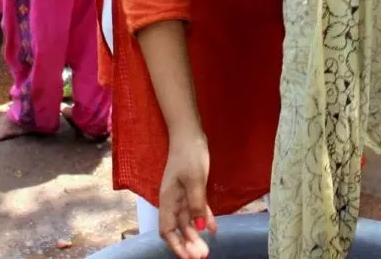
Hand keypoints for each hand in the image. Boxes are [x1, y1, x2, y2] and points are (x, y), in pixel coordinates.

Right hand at [157, 128, 216, 257]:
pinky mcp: (191, 190)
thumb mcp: (195, 180)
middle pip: (178, 229)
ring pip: (188, 222)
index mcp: (168, 200)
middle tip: (204, 256)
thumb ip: (196, 205)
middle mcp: (173, 201)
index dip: (176, 246)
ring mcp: (182, 196)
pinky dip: (203, 220)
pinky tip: (213, 229)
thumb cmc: (189, 155)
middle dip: (189, 245)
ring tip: (208, 249)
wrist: (189, 135)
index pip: (167, 230)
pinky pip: (197, 210)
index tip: (189, 258)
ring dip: (196, 236)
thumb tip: (198, 230)